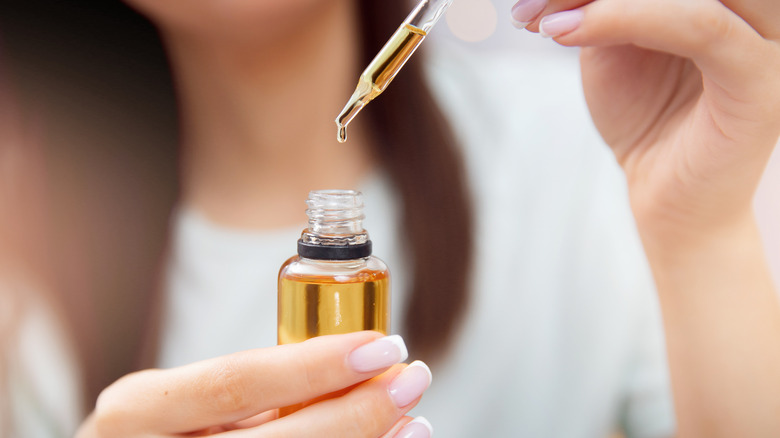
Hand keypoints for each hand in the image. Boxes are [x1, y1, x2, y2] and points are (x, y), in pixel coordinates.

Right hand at [76, 332, 432, 437]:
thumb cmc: (166, 436)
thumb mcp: (184, 403)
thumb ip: (253, 391)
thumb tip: (354, 368)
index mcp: (136, 410)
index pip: (234, 382)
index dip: (314, 366)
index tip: (381, 346)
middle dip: (355, 413)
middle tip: (410, 381)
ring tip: (410, 422)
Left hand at [513, 0, 779, 241]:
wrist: (668, 195)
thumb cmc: (644, 117)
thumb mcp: (615, 43)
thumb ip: (605, 3)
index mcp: (724, 1)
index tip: (530, 1)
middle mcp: (757, 10)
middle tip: (529, 10)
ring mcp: (769, 38)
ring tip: (544, 23)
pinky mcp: (760, 78)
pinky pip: (703, 26)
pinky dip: (627, 18)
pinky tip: (565, 33)